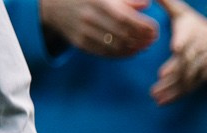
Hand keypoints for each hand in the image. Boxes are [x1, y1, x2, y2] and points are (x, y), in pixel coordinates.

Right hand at [39, 0, 160, 57]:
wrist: (52, 4)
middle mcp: (89, 17)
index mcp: (97, 1)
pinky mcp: (80, 43)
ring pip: (115, 46)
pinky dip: (122, 54)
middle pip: (122, 34)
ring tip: (144, 45)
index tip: (154, 29)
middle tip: (152, 39)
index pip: (125, 18)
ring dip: (134, 48)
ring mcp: (83, 32)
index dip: (143, 26)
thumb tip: (146, 4)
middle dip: (141, 39)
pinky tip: (132, 51)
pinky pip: (105, 53)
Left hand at [151, 0, 206, 102]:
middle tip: (161, 77)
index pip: (188, 37)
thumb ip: (166, 2)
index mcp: (191, 33)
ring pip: (187, 78)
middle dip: (175, 70)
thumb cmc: (194, 25)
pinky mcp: (199, 78)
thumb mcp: (181, 12)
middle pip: (187, 62)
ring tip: (156, 95)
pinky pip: (188, 88)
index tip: (175, 47)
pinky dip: (176, 95)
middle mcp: (197, 51)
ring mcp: (200, 67)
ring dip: (172, 87)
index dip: (183, 42)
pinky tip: (163, 101)